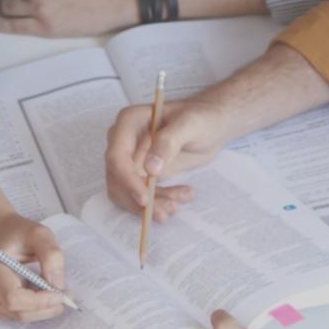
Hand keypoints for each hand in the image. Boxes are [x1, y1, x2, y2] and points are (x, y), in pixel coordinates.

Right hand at [0, 211, 68, 322]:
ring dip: (42, 309)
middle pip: (19, 312)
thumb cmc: (18, 232)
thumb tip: (57, 285)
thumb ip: (51, 256)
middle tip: (66, 296)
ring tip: (54, 291)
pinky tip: (40, 293)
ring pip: (20, 316)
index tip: (61, 294)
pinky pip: (17, 315)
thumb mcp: (39, 234)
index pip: (14, 298)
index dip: (40, 301)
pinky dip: (33, 308)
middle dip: (46, 307)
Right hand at [104, 97, 232, 218]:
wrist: (211, 125)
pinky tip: (181, 197)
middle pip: (118, 179)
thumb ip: (169, 142)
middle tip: (167, 210)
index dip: (126, 180)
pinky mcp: (141, 174)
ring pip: (127, 192)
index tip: (145, 200)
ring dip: (151, 204)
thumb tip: (150, 169)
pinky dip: (158, 202)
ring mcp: (131, 159)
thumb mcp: (190, 125)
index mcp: (130, 121)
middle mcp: (124, 141)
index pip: (116, 155)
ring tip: (177, 205)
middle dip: (140, 200)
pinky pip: (141, 195)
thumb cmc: (201, 118)